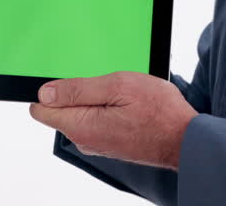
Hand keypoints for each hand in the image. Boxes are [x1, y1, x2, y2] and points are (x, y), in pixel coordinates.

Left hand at [29, 72, 197, 170]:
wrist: (185, 138)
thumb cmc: (158, 111)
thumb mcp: (119, 86)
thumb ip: (78, 89)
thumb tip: (44, 93)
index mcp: (80, 125)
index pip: (40, 109)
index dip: (51, 90)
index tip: (75, 82)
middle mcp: (83, 139)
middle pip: (62, 110)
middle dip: (79, 92)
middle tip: (111, 86)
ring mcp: (96, 143)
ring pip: (82, 113)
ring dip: (97, 99)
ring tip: (124, 96)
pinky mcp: (109, 142)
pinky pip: (97, 120)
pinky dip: (108, 109)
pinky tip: (129, 106)